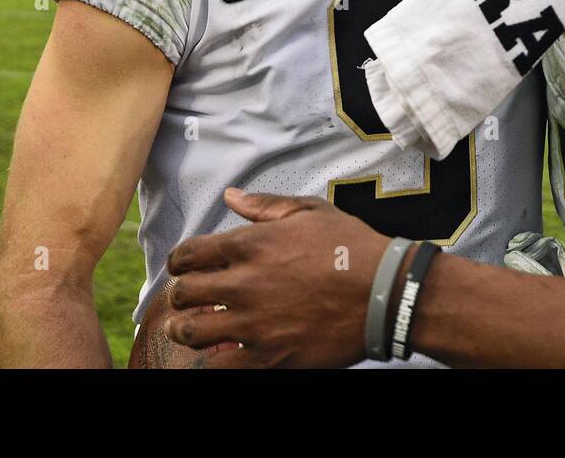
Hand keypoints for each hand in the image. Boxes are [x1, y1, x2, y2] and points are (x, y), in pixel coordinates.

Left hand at [164, 189, 390, 367]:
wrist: (384, 292)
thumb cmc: (350, 245)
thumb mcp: (310, 211)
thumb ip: (264, 205)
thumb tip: (229, 196)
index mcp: (250, 245)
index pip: (189, 254)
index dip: (180, 261)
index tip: (184, 267)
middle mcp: (243, 284)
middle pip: (183, 294)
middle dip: (181, 295)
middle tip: (188, 299)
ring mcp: (253, 324)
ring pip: (191, 333)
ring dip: (185, 330)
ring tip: (189, 329)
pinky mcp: (269, 358)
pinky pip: (219, 368)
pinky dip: (212, 362)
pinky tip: (220, 354)